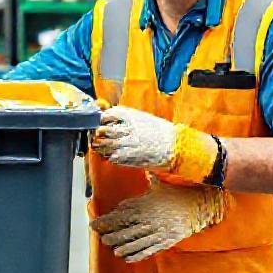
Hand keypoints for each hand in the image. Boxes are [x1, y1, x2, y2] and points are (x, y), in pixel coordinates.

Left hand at [90, 178, 225, 262]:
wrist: (199, 205)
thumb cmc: (176, 194)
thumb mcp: (158, 184)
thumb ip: (145, 180)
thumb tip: (140, 169)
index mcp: (144, 204)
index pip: (120, 215)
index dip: (106, 221)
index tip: (95, 224)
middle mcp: (149, 219)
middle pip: (125, 230)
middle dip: (112, 236)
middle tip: (102, 239)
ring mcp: (157, 231)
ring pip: (136, 242)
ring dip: (123, 247)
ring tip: (113, 250)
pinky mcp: (166, 240)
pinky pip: (149, 249)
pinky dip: (138, 255)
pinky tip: (128, 258)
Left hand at [91, 106, 218, 182]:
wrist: (175, 146)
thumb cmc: (160, 132)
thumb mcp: (142, 118)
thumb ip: (126, 119)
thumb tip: (110, 120)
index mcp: (129, 115)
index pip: (106, 115)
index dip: (101, 120)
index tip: (101, 123)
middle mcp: (126, 128)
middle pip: (101, 129)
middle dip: (97, 133)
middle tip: (98, 136)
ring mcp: (126, 143)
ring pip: (103, 144)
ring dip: (100, 145)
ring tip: (103, 146)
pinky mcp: (127, 157)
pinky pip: (110, 157)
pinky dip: (109, 156)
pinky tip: (113, 155)